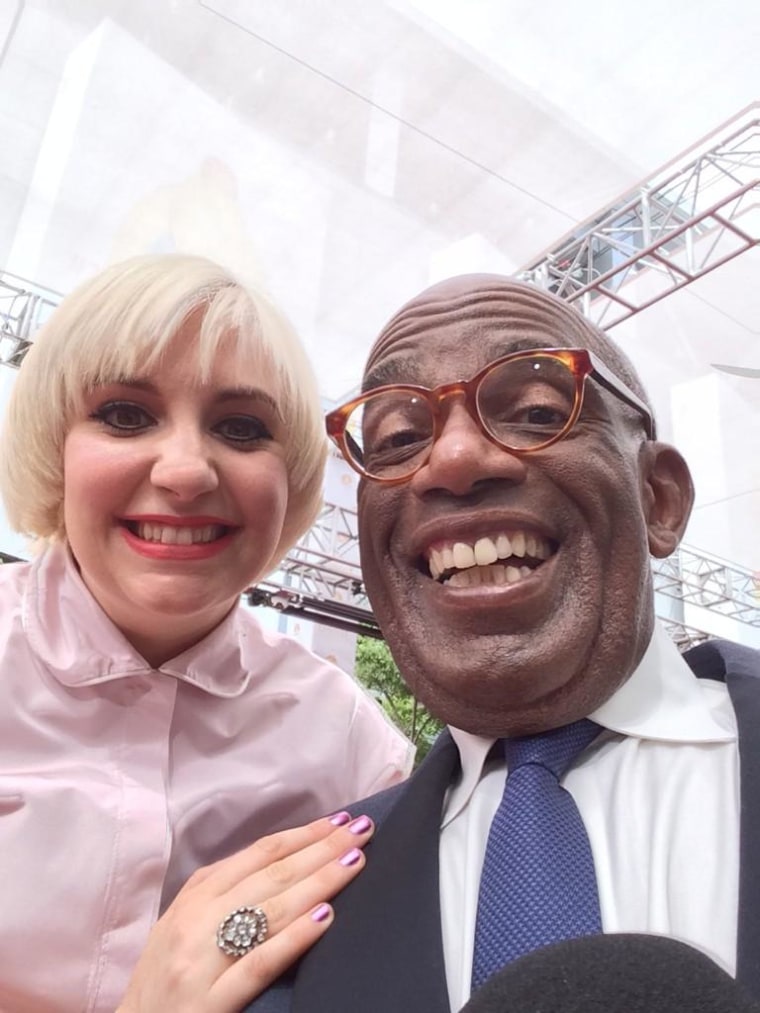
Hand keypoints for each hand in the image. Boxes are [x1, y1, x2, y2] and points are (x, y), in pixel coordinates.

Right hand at [117, 811, 373, 1012]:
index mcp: (193, 898)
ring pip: (270, 910)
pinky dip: (293, 938)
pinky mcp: (208, 1004)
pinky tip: (325, 918)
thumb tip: (282, 865)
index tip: (341, 821)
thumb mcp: (180, 929)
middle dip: (322, 848)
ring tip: (354, 862)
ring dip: (318, 882)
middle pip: (271, 875)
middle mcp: (196, 922)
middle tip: (364, 829)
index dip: (303, 835)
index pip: (258, 855)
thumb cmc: (162, 985)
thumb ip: (220, 897)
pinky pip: (258, 964)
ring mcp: (200, 962)